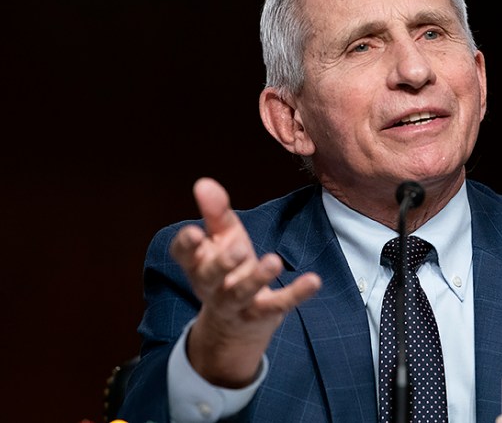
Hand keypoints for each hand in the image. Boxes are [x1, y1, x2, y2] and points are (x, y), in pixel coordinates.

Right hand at [170, 177, 321, 386]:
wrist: (236, 323)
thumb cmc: (229, 268)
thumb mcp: (223, 238)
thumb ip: (215, 212)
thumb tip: (203, 182)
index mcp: (198, 263)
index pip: (184, 254)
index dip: (187, 245)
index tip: (195, 233)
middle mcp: (211, 286)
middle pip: (210, 277)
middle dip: (223, 263)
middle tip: (239, 249)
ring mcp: (236, 304)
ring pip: (242, 293)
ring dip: (258, 278)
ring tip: (274, 261)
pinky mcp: (262, 314)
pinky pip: (278, 305)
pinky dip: (296, 294)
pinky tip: (313, 280)